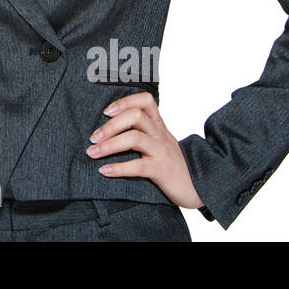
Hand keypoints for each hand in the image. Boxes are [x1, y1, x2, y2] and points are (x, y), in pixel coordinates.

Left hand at [85, 91, 204, 211]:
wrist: (197, 188)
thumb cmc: (172, 165)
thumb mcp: (159, 143)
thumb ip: (142, 132)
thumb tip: (108, 129)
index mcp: (158, 126)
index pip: (145, 101)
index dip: (125, 102)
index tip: (106, 111)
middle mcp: (160, 135)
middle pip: (136, 116)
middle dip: (111, 125)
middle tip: (93, 138)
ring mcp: (161, 151)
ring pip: (134, 138)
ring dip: (109, 145)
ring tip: (92, 153)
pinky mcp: (161, 170)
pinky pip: (138, 166)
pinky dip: (118, 168)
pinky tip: (104, 171)